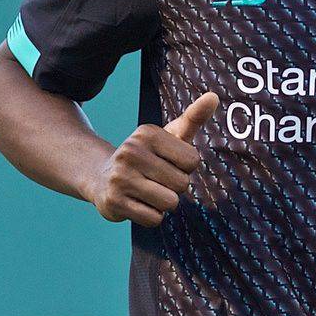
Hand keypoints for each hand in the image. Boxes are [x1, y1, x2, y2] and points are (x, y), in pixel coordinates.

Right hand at [85, 91, 218, 226]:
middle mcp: (131, 151)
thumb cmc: (148, 156)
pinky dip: (152, 215)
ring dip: (164, 203)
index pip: (192, 160)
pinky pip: (154, 219)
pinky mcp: (113, 202)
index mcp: (148, 133)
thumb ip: (194, 118)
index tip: (167, 162)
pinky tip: (138, 203)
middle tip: (155, 179)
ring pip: (169, 203)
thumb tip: (214, 96)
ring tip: (148, 191)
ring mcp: (120, 177)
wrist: (101, 177)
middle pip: (182, 184)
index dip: (185, 167)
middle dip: (175, 186)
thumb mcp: (170, 136)